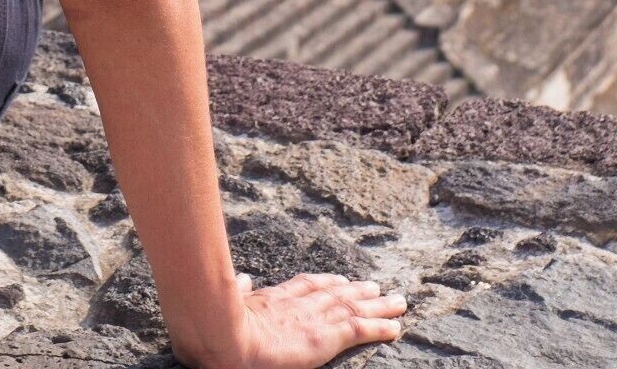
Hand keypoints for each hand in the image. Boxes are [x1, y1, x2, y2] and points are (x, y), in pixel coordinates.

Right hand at [178, 272, 408, 368]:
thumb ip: (239, 292)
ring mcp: (315, 319)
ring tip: (397, 301)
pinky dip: (381, 326)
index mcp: (275, 299)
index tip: (340, 279)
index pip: (307, 286)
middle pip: (337, 293)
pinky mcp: (327, 337)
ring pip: (355, 307)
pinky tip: (396, 326)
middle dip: (359, 290)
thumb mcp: (227, 304)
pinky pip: (361, 330)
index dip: (327, 282)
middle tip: (377, 286)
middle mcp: (300, 304)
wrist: (227, 338)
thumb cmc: (219, 327)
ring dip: (378, 304)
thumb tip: (243, 277)